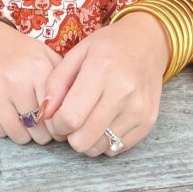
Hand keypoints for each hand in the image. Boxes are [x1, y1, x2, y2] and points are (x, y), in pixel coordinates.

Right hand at [0, 21, 61, 144]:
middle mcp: (14, 81)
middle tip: (41, 126)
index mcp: (36, 69)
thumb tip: (80, 108)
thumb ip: (63, 78)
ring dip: (24, 133)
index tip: (58, 126)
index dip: (59, 125)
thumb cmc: (18, 51)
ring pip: (17, 135)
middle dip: (42, 132)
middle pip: (37, 129)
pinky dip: (4, 129)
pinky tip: (7, 115)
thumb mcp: (44, 55)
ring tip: (25, 121)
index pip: (55, 115)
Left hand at [40, 11, 168, 156]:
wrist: (147, 43)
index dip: (56, 124)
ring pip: (98, 148)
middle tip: (71, 119)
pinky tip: (105, 120)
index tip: (56, 116)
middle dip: (69, 134)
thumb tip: (44, 112)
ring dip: (87, 139)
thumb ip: (56, 82)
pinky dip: (105, 140)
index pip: (70, 117)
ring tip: (88, 119)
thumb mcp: (77, 53)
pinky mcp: (147, 122)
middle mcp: (123, 92)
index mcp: (101, 69)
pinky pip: (116, 148)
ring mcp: (138, 109)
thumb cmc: (108, 46)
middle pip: (83, 140)